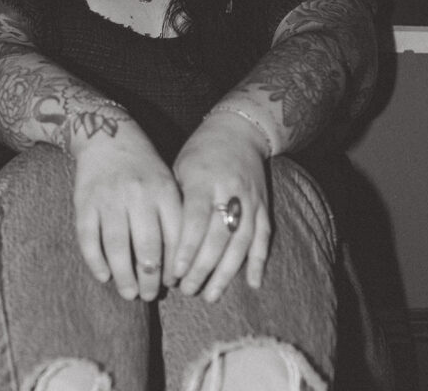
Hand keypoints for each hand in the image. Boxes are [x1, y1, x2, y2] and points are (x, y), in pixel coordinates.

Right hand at [72, 122, 181, 301]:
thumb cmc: (144, 167)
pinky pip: (89, 239)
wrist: (107, 135)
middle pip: (147, 247)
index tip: (174, 282)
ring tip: (129, 293)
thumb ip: (175, 217)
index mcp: (163, 190)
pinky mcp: (85, 202)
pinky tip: (104, 276)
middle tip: (149, 295)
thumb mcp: (168, 182)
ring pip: (117, 247)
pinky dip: (96, 262)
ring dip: (124, 277)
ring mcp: (109, 198)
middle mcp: (138, 194)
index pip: (175, 237)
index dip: (175, 266)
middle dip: (150, 279)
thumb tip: (178, 267)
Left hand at [172, 112, 270, 300]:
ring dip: (226, 273)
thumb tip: (163, 242)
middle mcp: (229, 191)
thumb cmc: (200, 152)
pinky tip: (252, 284)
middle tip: (187, 290)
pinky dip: (259, 261)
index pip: (196, 218)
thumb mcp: (180, 167)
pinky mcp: (264, 206)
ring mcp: (250, 200)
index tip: (175, 272)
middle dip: (202, 267)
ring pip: (241, 243)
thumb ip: (177, 202)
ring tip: (210, 295)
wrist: (238, 131)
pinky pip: (264, 236)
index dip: (187, 247)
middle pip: (218, 237)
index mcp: (205, 179)